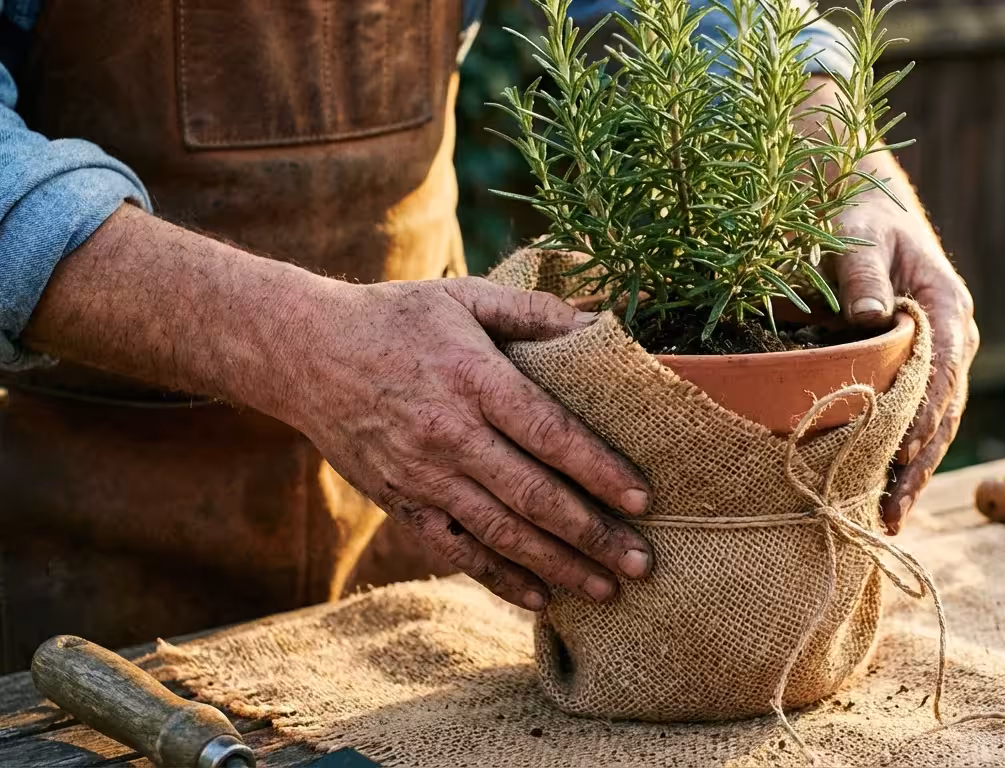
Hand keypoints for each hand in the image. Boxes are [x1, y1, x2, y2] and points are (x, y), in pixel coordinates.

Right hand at [272, 277, 655, 610]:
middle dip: (593, 534)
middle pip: (533, 495)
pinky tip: (540, 599)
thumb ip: (535, 312)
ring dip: (558, 566)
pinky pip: (456, 550)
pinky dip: (499, 578)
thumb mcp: (464, 296)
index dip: (599, 469)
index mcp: (473, 379)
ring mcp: (423, 475)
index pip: (549, 432)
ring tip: (607, 589)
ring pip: (500, 533)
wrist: (303, 351)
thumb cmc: (395, 317)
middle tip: (642, 562)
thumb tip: (602, 324)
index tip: (643, 498)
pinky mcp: (400, 502)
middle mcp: (449, 434)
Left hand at [833, 151, 978, 534]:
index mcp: (948, 307)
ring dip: (912, 473)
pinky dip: (901, 459)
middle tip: (892, 509)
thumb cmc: (862, 219)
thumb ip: (861, 272)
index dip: (926, 412)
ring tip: (887, 520)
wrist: (870, 213)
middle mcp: (954, 341)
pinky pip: (916, 423)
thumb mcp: (859, 235)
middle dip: (920, 463)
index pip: (943, 369)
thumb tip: (870, 315)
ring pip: (935, 427)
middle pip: (945, 412)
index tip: (905, 449)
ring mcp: (941, 363)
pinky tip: (881, 497)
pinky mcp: (919, 376)